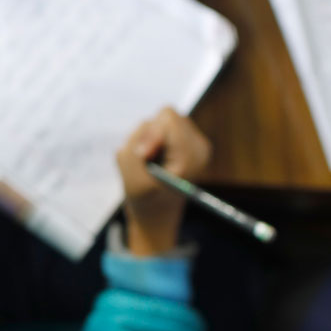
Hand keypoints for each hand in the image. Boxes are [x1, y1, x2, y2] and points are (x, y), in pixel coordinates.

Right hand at [116, 107, 211, 255]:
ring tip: (146, 163)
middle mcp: (198, 145)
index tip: (144, 155)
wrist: (156, 215)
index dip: (150, 133)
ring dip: (146, 139)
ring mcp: (193, 142)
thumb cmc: (145, 200)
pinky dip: (149, 141)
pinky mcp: (184, 142)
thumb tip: (148, 124)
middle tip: (144, 160)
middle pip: (165, 116)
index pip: (167, 118)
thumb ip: (136, 148)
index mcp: (192, 154)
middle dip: (148, 135)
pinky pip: (159, 127)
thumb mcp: (133, 178)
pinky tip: (151, 161)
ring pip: (160, 121)